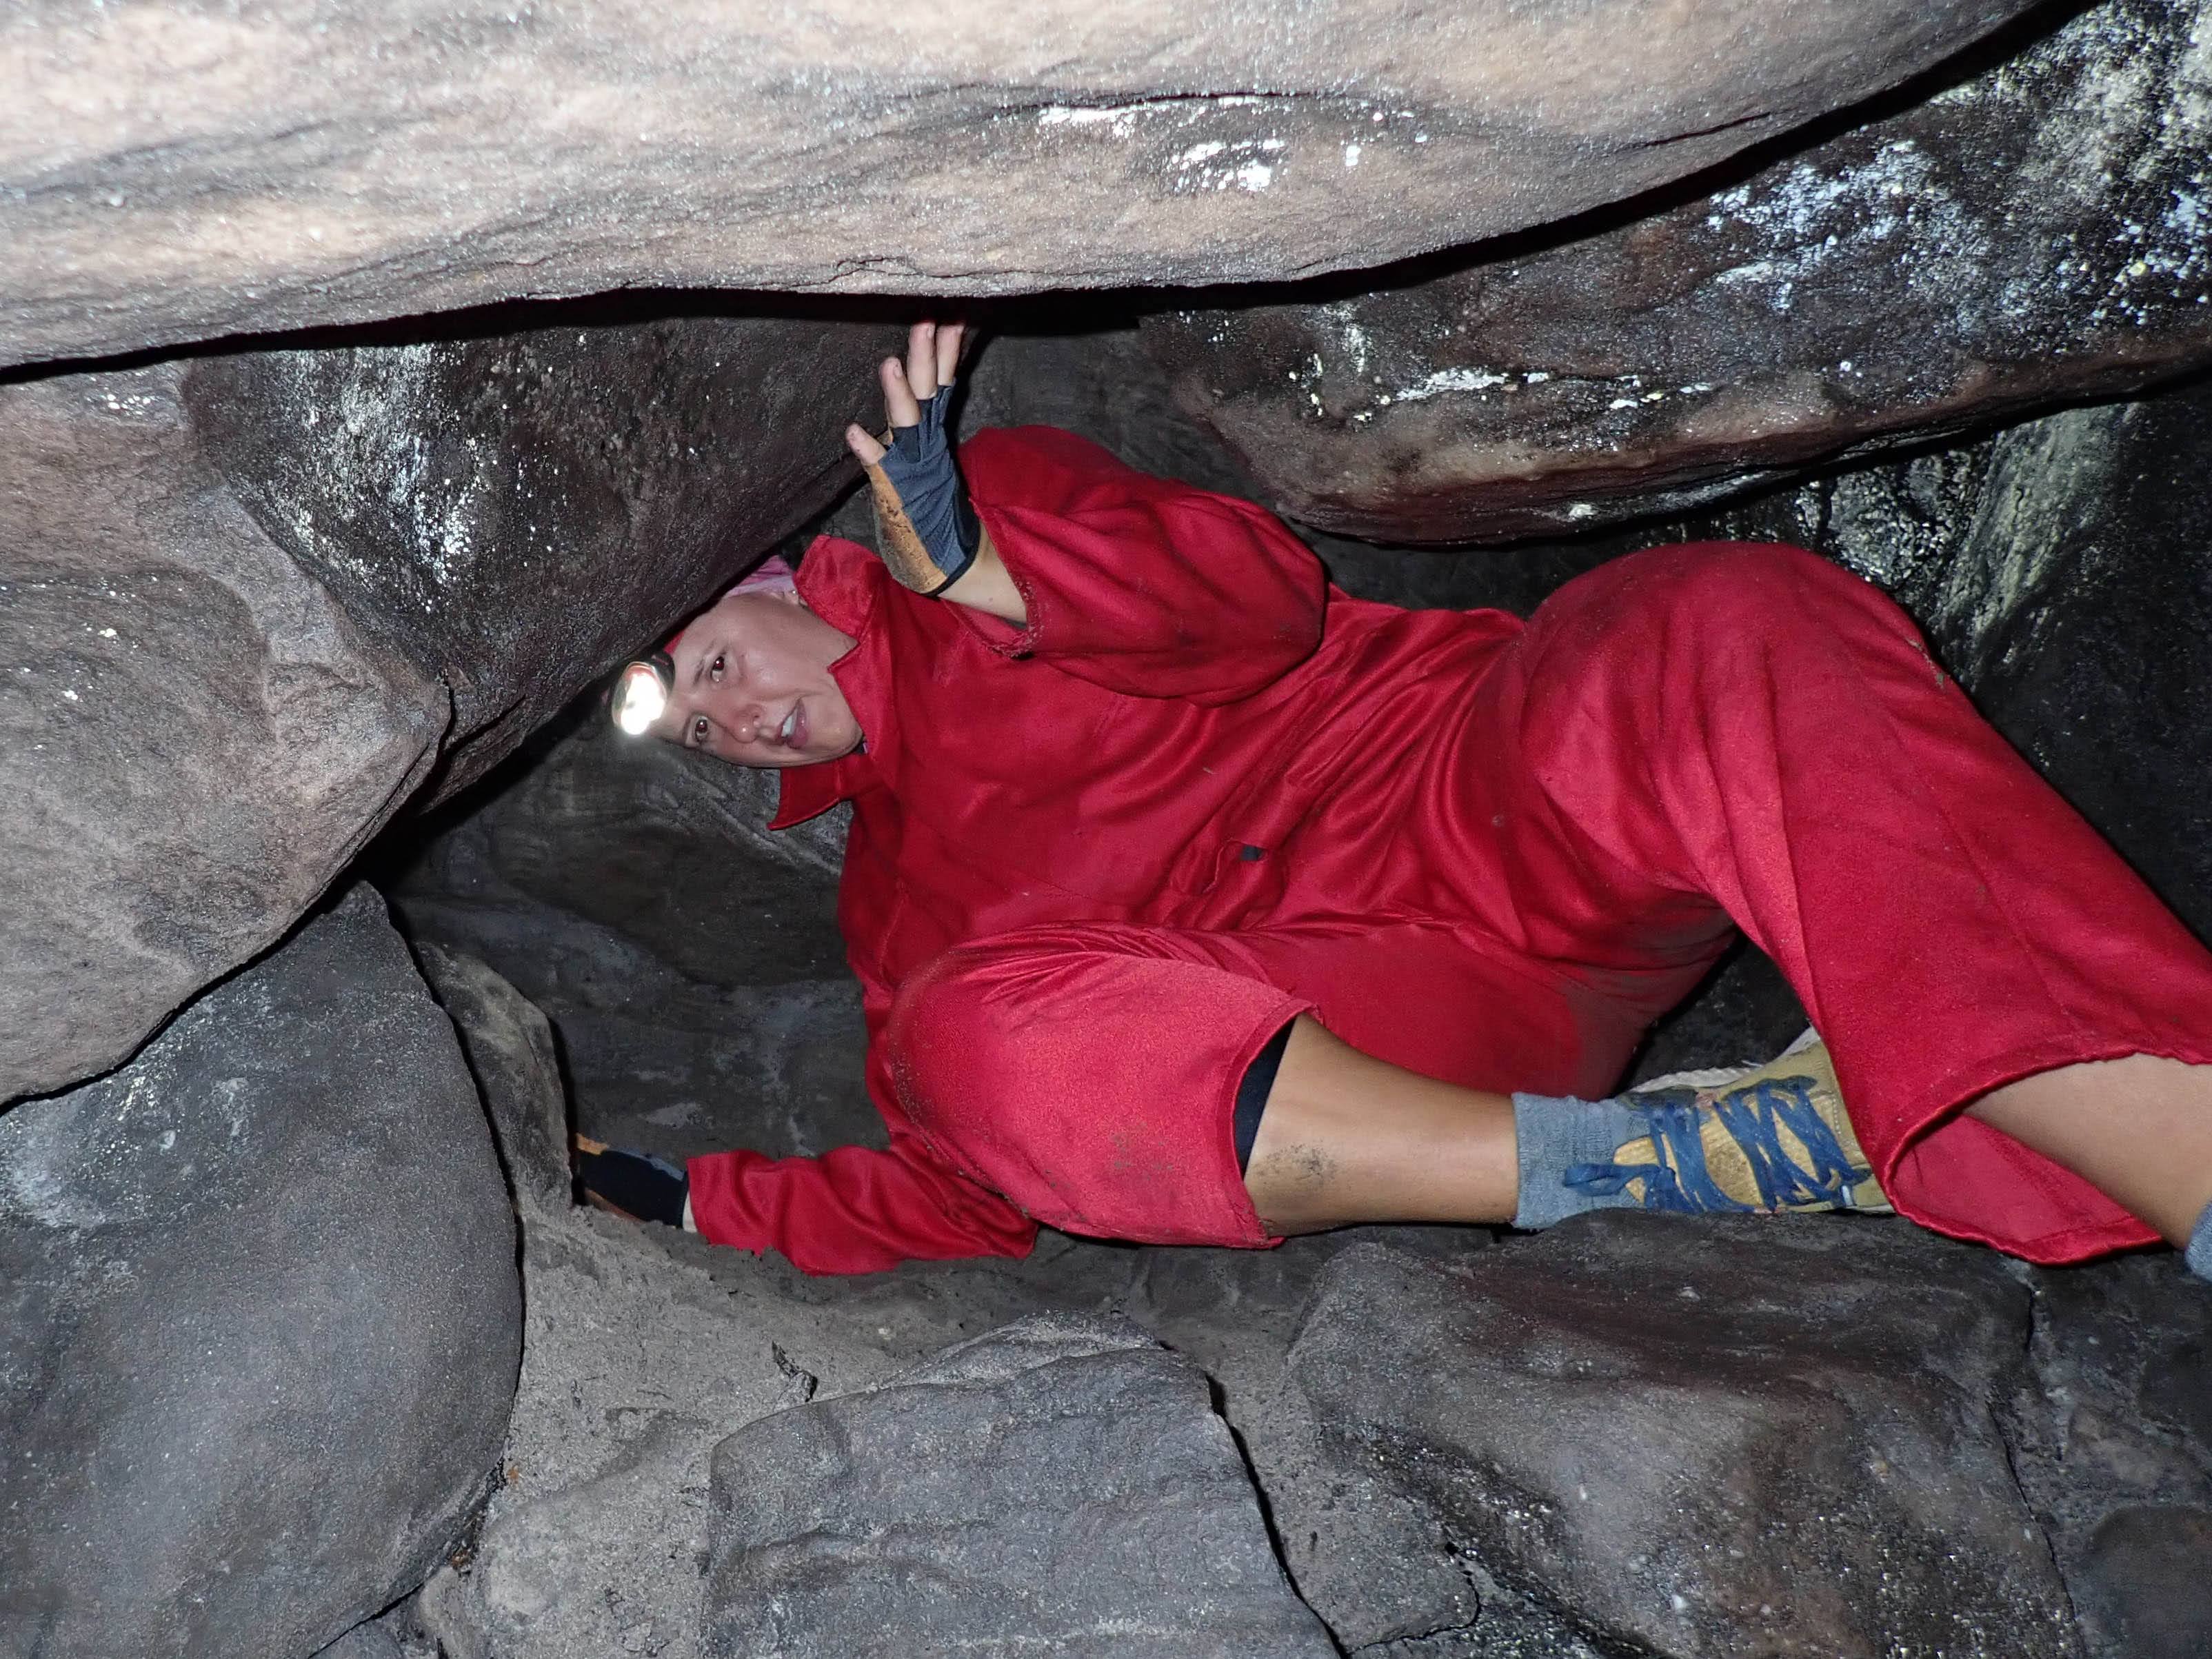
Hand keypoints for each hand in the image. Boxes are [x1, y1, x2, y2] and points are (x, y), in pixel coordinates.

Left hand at [845, 321, 976, 595]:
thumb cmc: (930, 505)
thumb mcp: (929, 451)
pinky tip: (853, 432)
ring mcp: (914, 467)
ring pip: (909, 423)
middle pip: (930, 391)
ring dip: (898, 394)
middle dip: (929, 355)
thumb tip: (925, 376)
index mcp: (934, 432)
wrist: (946, 561)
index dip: (947, 348)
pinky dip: (869, 450)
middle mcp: (927, 444)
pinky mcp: (897, 493)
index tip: (953, 310)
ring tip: (889, 363)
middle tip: (928, 319)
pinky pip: (880, 468)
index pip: (943, 380)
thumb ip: (926, 416)